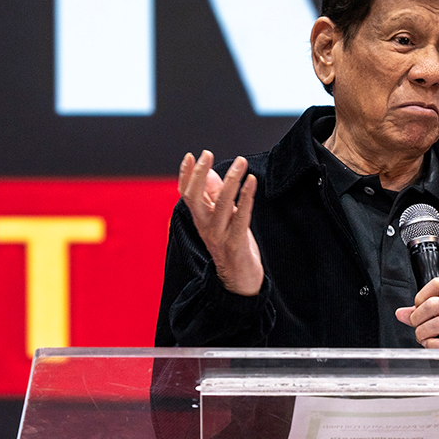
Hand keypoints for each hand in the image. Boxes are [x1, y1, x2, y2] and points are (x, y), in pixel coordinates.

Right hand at [178, 150, 263, 295]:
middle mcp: (206, 228)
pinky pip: (241, 217)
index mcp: (201, 221)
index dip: (186, 175)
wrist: (240, 284)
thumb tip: (210, 173)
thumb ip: (215, 198)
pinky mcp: (235, 245)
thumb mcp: (222, 220)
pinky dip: (246, 197)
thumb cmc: (232, 249)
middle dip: (199, 174)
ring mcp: (219, 237)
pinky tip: (252, 182)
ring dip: (231, 180)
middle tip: (207, 154)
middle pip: (195, 198)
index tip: (191, 155)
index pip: (187, 195)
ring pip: (221, 204)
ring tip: (240, 162)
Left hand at [396, 278, 438, 349]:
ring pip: (436, 324)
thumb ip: (425, 313)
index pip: (438, 284)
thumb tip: (401, 313)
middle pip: (433, 304)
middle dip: (417, 319)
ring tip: (424, 339)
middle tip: (418, 327)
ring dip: (423, 334)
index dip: (421, 296)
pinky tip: (434, 348)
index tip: (418, 309)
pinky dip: (432, 347)